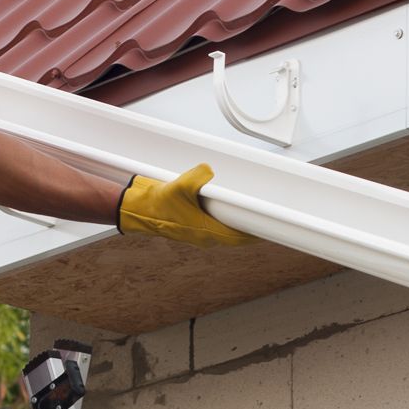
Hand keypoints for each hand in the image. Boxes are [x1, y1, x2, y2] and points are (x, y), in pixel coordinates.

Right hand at [117, 165, 257, 248]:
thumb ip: (198, 177)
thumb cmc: (159, 203)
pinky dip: (223, 220)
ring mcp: (198, 234)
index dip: (254, 233)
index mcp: (205, 231)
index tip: (268, 228)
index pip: (238, 237)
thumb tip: (208, 171)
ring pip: (225, 232)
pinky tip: (224, 209)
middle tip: (261, 218)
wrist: (140, 210)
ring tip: (247, 214)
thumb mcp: (180, 186)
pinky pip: (215, 227)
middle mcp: (204, 237)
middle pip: (234, 236)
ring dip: (236, 224)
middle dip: (248, 228)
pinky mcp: (193, 228)